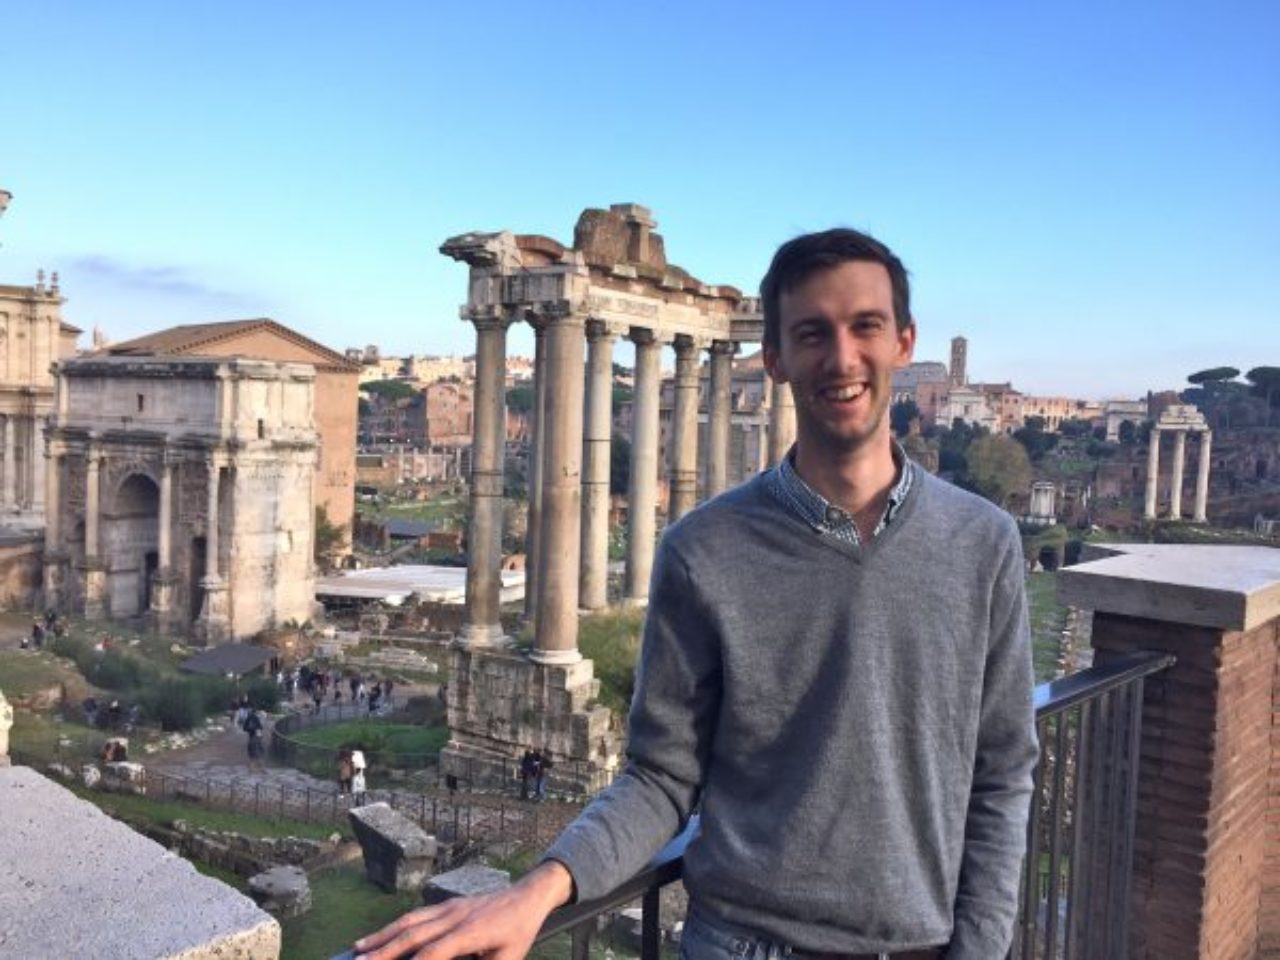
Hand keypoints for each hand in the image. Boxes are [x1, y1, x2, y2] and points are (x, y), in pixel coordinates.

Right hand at [353, 860, 573, 959]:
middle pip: (413, 934)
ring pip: (410, 921)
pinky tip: (379, 936)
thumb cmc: (519, 932)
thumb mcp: (508, 959)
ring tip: (358, 949)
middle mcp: (455, 915)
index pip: (435, 952)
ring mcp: (449, 907)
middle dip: (384, 951)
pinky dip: (394, 925)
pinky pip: (416, 915)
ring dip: (382, 935)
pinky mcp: (447, 904)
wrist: (528, 896)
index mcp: (472, 931)